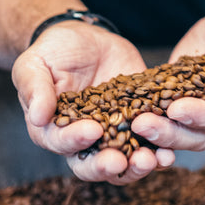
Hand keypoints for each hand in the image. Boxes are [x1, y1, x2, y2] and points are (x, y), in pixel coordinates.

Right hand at [12, 21, 174, 184]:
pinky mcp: (138, 124)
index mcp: (53, 130)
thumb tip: (37, 116)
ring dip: (138, 166)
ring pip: (124, 163)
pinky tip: (169, 152)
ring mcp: (114, 135)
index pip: (62, 143)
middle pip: (93, 165)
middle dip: (107, 166)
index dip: (75, 140)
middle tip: (120, 161)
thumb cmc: (53, 51)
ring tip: (152, 160)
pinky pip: (150, 144)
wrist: (85, 38)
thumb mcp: (35, 63)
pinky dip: (160, 152)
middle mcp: (83, 141)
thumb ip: (34, 88)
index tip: (92, 130)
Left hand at [131, 0, 204, 150]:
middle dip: (172, 132)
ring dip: (156, 131)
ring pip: (180, 132)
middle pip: (201, 134)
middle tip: (141, 123)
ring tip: (127, 122)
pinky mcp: (184, 101)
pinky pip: (165, 116)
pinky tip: (121, 114)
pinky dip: (146, 118)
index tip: (179, 109)